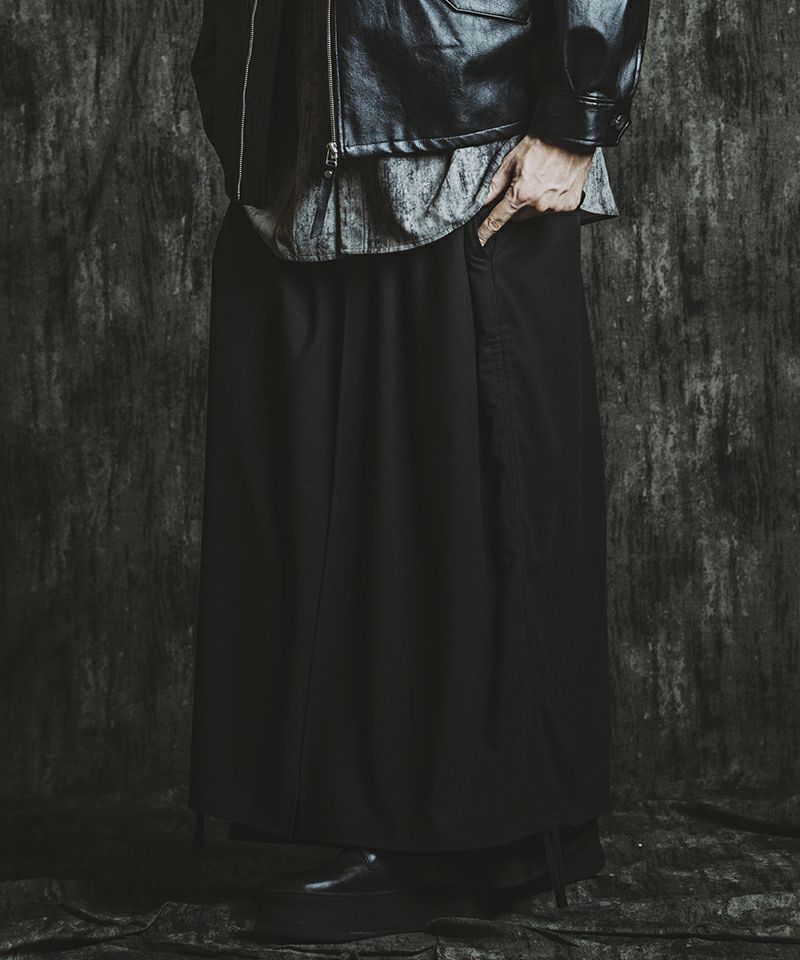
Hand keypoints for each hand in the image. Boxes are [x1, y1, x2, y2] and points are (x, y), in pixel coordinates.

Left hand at [476, 136, 593, 245]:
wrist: (571, 136)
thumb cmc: (542, 144)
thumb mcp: (511, 161)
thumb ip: (495, 185)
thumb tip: (482, 200)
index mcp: (521, 195)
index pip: (498, 219)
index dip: (486, 231)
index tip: (480, 241)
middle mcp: (539, 205)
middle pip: (518, 215)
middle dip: (516, 204)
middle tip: (523, 184)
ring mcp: (556, 207)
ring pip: (535, 212)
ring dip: (534, 202)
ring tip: (541, 181)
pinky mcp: (569, 205)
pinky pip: (553, 209)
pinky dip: (551, 200)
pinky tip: (553, 184)